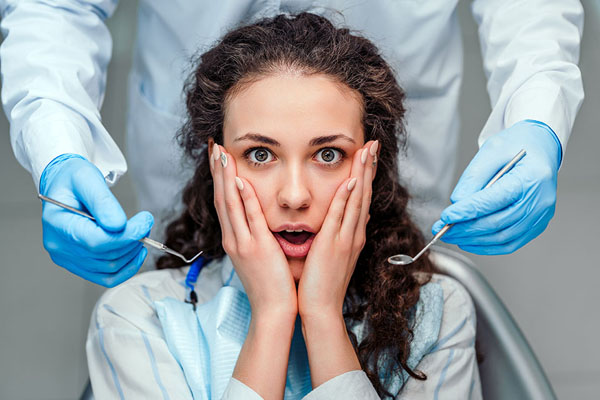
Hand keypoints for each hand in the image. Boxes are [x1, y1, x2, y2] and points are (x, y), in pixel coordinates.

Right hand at [40, 154, 152, 286]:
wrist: (64, 185)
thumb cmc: (72, 179)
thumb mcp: (86, 178)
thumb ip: (103, 202)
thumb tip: (118, 225)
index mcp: (58, 224)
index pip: (97, 241)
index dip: (127, 235)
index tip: (145, 221)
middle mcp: (60, 247)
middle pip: (105, 256)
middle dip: (133, 240)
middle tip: (144, 223)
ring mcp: (68, 258)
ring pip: (109, 268)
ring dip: (132, 253)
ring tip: (140, 233)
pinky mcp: (79, 264)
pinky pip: (106, 277)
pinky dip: (127, 268)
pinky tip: (137, 252)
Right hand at [209, 142, 296, 318]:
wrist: (272, 310)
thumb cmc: (270, 284)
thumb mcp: (257, 256)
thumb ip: (255, 236)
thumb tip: (256, 219)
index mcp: (234, 240)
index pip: (223, 202)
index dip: (219, 178)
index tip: (218, 157)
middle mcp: (233, 239)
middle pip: (221, 198)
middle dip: (217, 171)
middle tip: (214, 146)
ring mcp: (243, 243)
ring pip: (230, 204)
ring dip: (225, 177)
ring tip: (222, 154)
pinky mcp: (257, 248)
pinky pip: (249, 219)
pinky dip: (243, 199)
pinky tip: (239, 181)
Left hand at [297, 140, 377, 318]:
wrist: (321, 308)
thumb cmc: (324, 283)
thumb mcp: (339, 255)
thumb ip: (347, 234)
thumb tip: (359, 217)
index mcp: (353, 235)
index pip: (362, 198)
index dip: (366, 175)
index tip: (368, 155)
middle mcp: (354, 234)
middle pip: (364, 194)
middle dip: (369, 167)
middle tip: (373, 143)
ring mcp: (346, 238)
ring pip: (357, 200)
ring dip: (362, 174)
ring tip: (367, 151)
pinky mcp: (333, 244)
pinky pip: (341, 216)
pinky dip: (347, 198)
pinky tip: (351, 181)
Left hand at [432, 120, 560, 254]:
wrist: (540, 147)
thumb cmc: (517, 146)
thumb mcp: (491, 151)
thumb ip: (473, 178)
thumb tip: (457, 203)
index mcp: (531, 178)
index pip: (494, 201)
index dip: (467, 211)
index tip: (446, 216)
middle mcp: (540, 201)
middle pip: (497, 223)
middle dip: (465, 229)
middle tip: (442, 229)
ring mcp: (541, 216)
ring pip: (502, 238)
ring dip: (473, 240)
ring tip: (452, 235)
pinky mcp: (537, 225)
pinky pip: (510, 243)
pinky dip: (487, 246)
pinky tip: (469, 241)